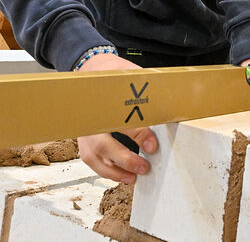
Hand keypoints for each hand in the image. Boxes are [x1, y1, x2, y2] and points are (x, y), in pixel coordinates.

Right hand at [75, 53, 158, 183]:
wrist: (90, 70)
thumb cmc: (112, 75)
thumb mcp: (131, 77)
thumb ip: (146, 93)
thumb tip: (167, 106)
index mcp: (101, 101)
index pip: (120, 121)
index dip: (138, 134)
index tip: (152, 146)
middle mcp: (88, 118)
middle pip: (102, 144)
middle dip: (124, 159)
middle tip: (144, 167)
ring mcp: (83, 130)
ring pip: (93, 156)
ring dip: (113, 171)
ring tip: (133, 178)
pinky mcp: (83, 139)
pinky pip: (91, 159)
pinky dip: (105, 170)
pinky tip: (122, 175)